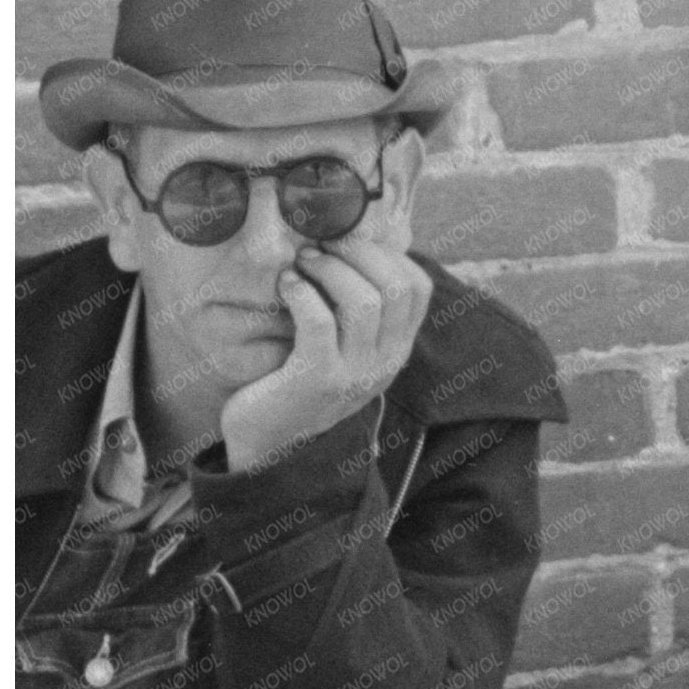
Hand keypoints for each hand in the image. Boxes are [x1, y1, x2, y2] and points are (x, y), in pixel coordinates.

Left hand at [218, 231, 431, 473]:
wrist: (270, 447)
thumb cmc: (300, 384)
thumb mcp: (346, 352)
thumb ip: (358, 316)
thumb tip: (351, 250)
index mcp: (396, 350)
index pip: (418, 288)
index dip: (387, 254)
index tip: (350, 241)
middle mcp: (385, 362)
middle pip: (394, 288)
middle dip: (357, 253)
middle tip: (322, 244)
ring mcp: (354, 373)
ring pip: (363, 302)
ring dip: (329, 269)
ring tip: (303, 261)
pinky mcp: (317, 380)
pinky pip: (319, 322)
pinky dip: (302, 292)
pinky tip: (287, 283)